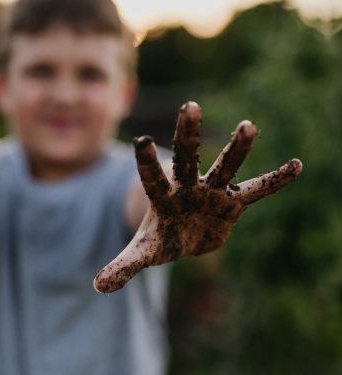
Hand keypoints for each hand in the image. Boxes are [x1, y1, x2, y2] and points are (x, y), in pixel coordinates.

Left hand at [94, 102, 301, 292]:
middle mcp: (187, 188)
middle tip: (189, 106)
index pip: (151, 178)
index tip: (141, 139)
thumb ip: (123, 266)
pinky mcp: (233, 202)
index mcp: (162, 198)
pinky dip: (274, 181)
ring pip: (224, 167)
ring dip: (236, 149)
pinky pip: (257, 190)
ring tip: (248, 126)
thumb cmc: (160, 238)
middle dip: (187, 134)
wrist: (184, 236)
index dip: (146, 161)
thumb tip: (98, 287)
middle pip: (186, 158)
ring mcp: (211, 192)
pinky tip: (295, 166)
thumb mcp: (143, 252)